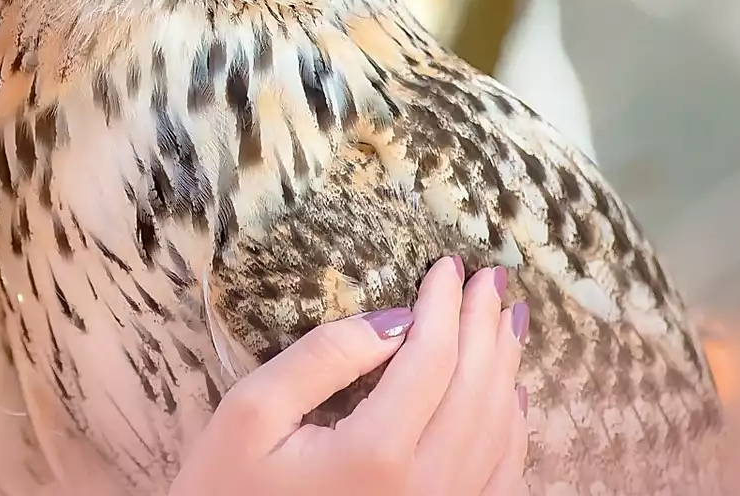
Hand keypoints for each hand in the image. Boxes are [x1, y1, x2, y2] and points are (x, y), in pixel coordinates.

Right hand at [169, 256, 529, 495]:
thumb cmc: (227, 488)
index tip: (447, 265)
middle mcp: (425, 488)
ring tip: (504, 320)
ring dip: (504, 368)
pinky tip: (510, 395)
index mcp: (376, 454)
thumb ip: (323, 358)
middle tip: (490, 279)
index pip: (430, 360)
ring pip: (497, 432)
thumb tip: (393, 319)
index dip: (443, 306)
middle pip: (475, 391)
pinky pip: (498, 477)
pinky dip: (511, 428)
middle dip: (484, 327)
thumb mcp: (251, 413)